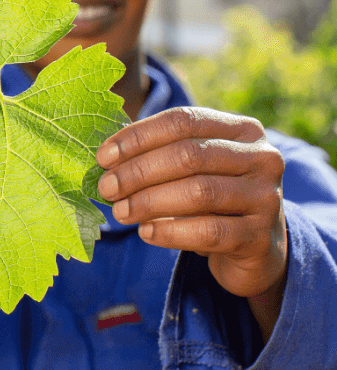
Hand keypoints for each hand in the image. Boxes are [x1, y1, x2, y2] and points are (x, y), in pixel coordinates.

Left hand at [96, 107, 286, 338]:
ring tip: (121, 212)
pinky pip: (208, 231)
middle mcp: (262, 157)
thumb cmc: (212, 197)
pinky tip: (146, 232)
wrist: (258, 248)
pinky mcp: (261, 237)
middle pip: (188, 155)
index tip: (103, 156)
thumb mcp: (192, 166)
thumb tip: (105, 157)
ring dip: (149, 202)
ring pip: (198, 192)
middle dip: (139, 171)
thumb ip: (159, 152)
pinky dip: (170, 231)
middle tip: (106, 188)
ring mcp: (267, 197)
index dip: (139, 136)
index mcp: (242, 129)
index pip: (183, 121)